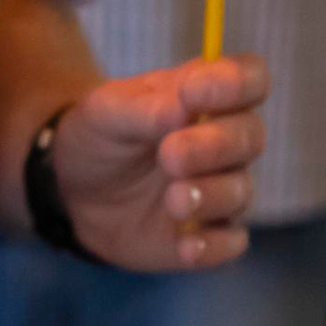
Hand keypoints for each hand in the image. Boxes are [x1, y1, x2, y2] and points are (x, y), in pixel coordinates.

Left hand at [48, 55, 267, 270]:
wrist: (75, 188)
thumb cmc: (102, 136)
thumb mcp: (107, 111)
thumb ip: (145, 109)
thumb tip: (182, 108)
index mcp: (209, 94)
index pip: (250, 79)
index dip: (235, 84)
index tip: (193, 92)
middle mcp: (226, 140)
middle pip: (250, 137)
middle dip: (214, 146)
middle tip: (170, 155)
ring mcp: (222, 187)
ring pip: (241, 191)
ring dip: (211, 195)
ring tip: (173, 199)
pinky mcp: (210, 233)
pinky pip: (229, 242)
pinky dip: (212, 246)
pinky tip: (186, 247)